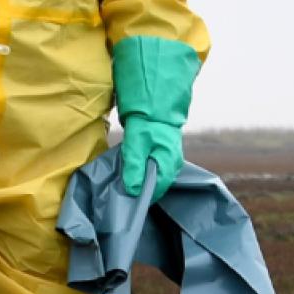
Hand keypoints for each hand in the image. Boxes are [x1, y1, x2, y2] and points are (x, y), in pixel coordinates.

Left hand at [108, 35, 199, 199]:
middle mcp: (173, 163)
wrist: (155, 96)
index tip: (123, 197)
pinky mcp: (163, 151)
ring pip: (153, 176)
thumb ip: (134, 167)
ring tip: (122, 179)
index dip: (139, 196)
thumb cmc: (146, 119)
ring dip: (139, 178)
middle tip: (120, 188)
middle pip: (155, 184)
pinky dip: (140, 169)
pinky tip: (130, 167)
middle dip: (138, 188)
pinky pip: (152, 167)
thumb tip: (133, 191)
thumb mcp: (136, 143)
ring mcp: (169, 157)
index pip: (155, 190)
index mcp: (169, 163)